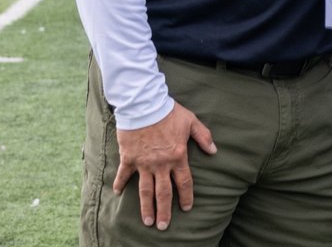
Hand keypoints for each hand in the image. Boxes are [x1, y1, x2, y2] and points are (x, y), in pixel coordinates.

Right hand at [113, 103, 215, 230]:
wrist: (145, 105)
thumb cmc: (169, 112)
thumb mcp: (191, 121)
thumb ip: (203, 136)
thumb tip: (214, 150)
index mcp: (178, 156)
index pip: (184, 182)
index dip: (186, 196)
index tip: (186, 208)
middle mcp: (161, 164)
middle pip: (164, 193)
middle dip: (164, 211)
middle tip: (163, 226)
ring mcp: (144, 163)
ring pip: (145, 190)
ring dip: (146, 207)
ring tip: (147, 221)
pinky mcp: (129, 158)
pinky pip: (124, 174)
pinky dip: (120, 184)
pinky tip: (117, 194)